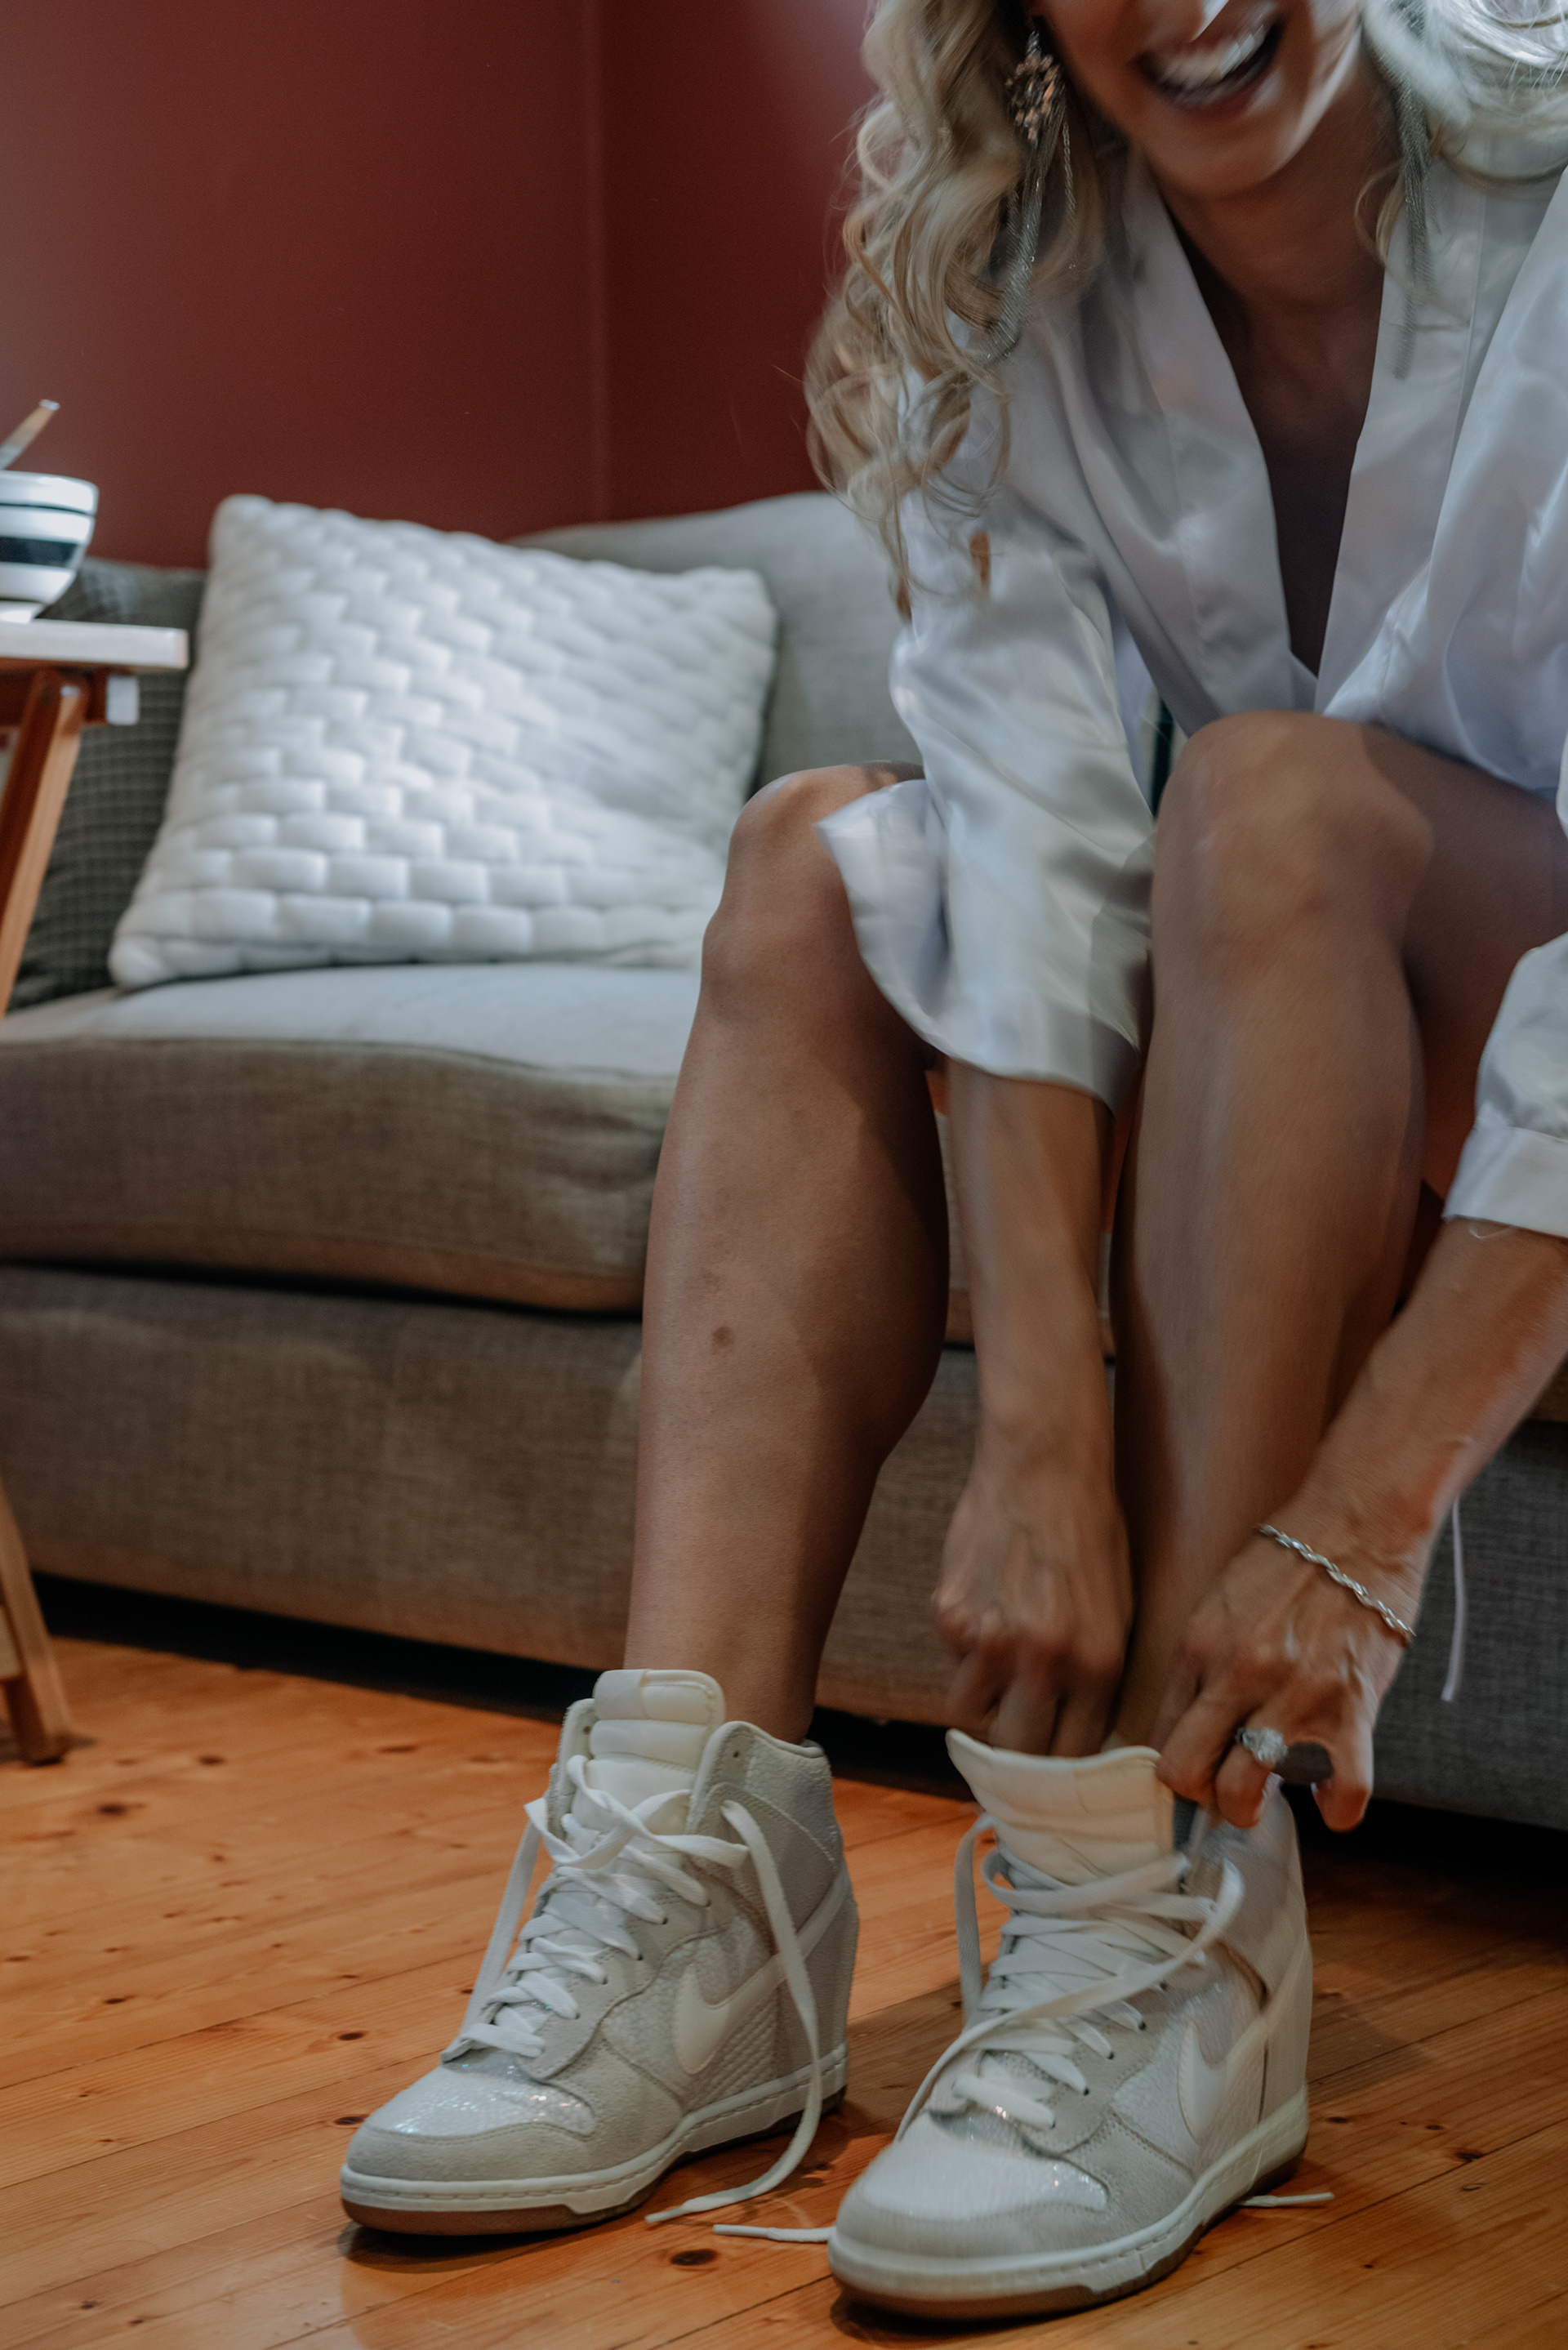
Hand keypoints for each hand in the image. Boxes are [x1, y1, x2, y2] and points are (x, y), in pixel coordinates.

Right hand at [936, 1442, 1132, 1755]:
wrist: (1044, 1466)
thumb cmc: (1092, 1533)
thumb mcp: (1121, 1611)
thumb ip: (1099, 1676)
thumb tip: (1080, 1735)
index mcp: (1097, 1663)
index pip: (1071, 1758)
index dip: (1059, 1772)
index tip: (1050, 1771)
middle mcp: (1043, 1659)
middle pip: (1015, 1751)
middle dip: (1016, 1752)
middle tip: (1017, 1737)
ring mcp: (989, 1639)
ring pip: (970, 1714)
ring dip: (984, 1703)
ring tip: (1001, 1668)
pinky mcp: (949, 1615)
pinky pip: (953, 1663)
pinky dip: (966, 1656)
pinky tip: (987, 1616)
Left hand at [1153, 1524, 1416, 1830]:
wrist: (1359, 1522)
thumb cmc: (1291, 1559)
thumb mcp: (1219, 1601)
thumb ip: (1201, 1663)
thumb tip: (1187, 1724)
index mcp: (1199, 1646)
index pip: (1158, 1737)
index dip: (1171, 1767)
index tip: (1190, 1772)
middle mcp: (1238, 1675)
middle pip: (1187, 1774)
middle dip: (1201, 1794)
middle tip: (1223, 1785)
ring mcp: (1294, 1697)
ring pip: (1246, 1794)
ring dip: (1255, 1805)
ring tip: (1269, 1786)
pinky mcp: (1352, 1710)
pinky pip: (1343, 1794)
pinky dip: (1337, 1807)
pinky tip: (1331, 1792)